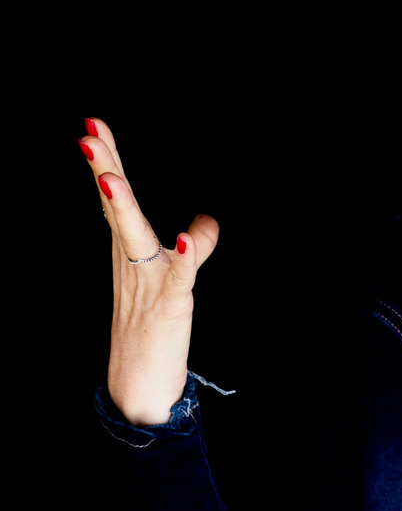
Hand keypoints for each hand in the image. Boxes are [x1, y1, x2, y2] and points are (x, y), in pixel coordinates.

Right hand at [81, 117, 219, 425]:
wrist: (139, 385)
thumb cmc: (152, 331)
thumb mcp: (173, 282)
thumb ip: (190, 249)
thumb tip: (206, 222)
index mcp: (128, 251)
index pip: (115, 198)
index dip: (107, 162)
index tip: (94, 125)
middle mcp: (132, 260)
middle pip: (116, 207)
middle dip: (104, 170)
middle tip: (87, 135)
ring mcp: (148, 280)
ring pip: (134, 235)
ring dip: (124, 206)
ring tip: (111, 177)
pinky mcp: (170, 303)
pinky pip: (178, 275)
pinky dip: (185, 254)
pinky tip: (190, 234)